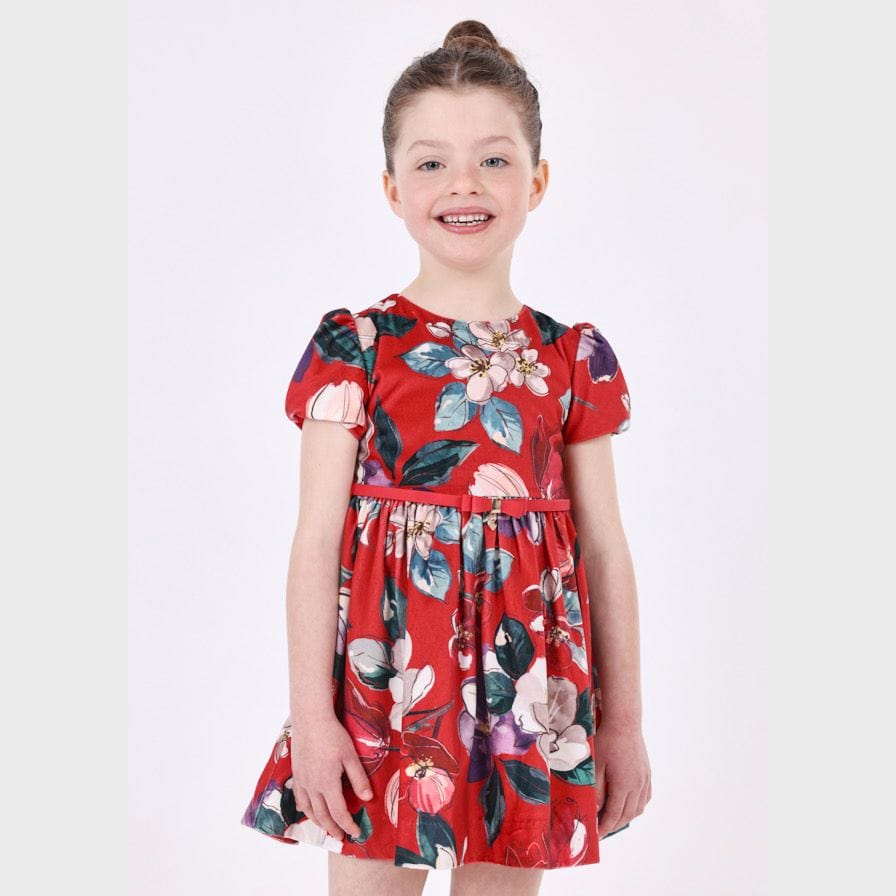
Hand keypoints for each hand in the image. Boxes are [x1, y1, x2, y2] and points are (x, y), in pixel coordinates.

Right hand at [289, 714, 373, 840]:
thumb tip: (368, 799)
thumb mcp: (350, 756)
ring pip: (308, 810)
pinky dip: (305, 809)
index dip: (348, 825)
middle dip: (333, 828)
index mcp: (327, 784)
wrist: (310, 720)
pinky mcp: (296, 774)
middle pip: (322, 816)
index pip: (339, 813)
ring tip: (327, 827)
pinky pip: (299, 799)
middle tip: (341, 837)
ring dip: (319, 822)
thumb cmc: (333, 736)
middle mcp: (312, 787)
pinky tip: (309, 809)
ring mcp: (302, 781)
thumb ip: (358, 779)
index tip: (356, 833)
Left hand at [594, 718, 651, 837]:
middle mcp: (638, 786)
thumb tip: (597, 810)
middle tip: (602, 829)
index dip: (605, 828)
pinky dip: (636, 805)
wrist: (624, 721)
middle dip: (614, 825)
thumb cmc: (606, 741)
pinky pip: (645, 797)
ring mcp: (645, 779)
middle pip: (627, 814)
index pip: (614, 815)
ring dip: (626, 816)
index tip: (597, 836)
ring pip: (638, 808)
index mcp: (624, 786)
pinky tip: (628, 804)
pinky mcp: (647, 773)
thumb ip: (597, 790)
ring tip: (613, 818)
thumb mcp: (596, 766)